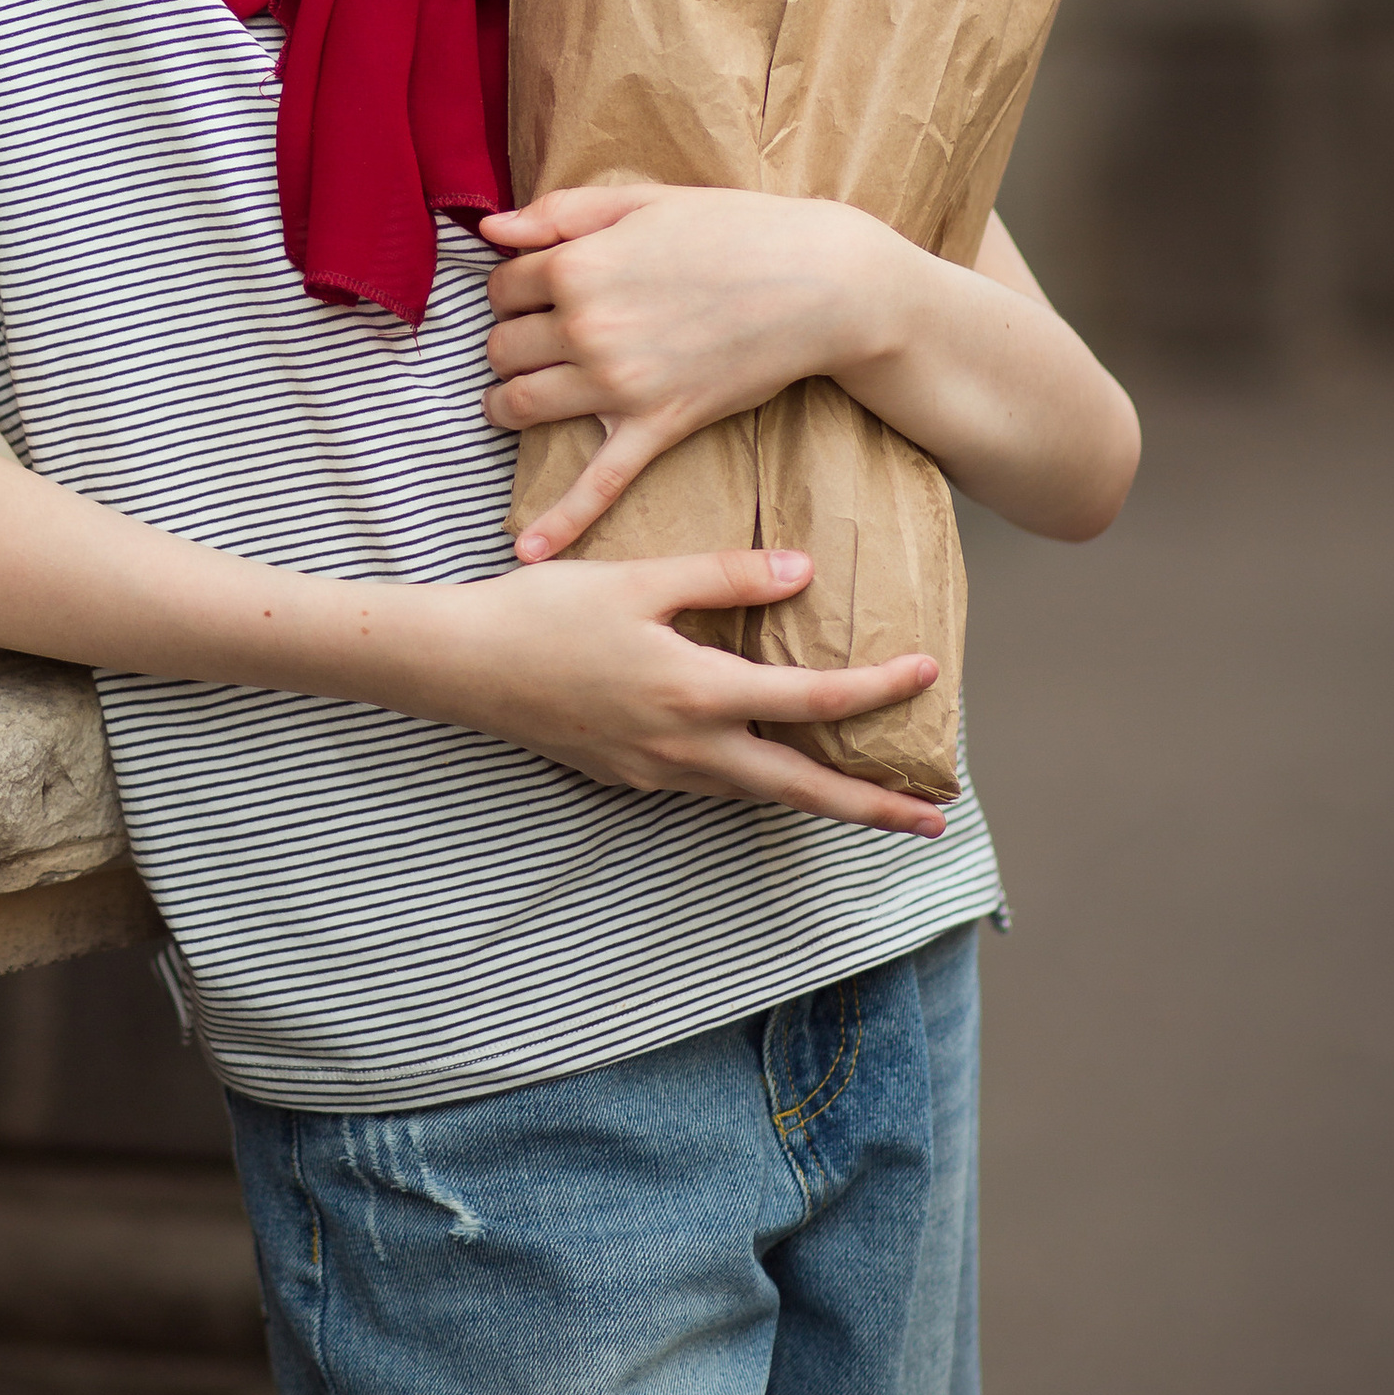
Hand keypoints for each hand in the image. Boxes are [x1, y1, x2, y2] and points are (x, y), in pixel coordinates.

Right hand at [421, 544, 946, 830]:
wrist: (460, 665)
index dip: (877, 689)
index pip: (811, 700)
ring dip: (817, 799)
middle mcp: (686, 750)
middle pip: (801, 789)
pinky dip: (759, 784)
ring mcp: (656, 773)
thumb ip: (726, 577)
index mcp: (696, 695)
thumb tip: (804, 573)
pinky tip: (766, 764)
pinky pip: (713, 787)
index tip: (929, 675)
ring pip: (757, 794)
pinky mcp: (628, 777)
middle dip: (872, 808)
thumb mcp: (640, 578)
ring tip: (867, 799)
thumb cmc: (544, 611)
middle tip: (932, 821)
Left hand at [479, 184, 905, 557]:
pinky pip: (597, 483)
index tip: (532, 291)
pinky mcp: (658, 425)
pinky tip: (527, 552)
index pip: (503, 286)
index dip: (512, 288)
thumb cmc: (735, 229)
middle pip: (502, 347)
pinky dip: (560, 520)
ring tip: (510, 402)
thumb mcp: (642, 201)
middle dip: (509, 342)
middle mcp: (587, 328)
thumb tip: (490, 231)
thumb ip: (559, 213)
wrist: (820, 282)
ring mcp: (619, 384)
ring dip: (506, 404)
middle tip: (531, 340)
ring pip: (521, 404)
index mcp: (579, 266)